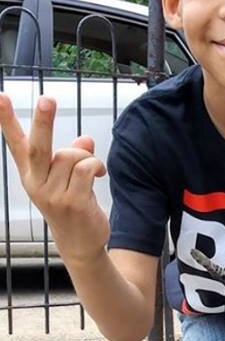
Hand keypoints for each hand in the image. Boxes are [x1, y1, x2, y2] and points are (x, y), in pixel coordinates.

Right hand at [0, 94, 109, 263]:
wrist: (80, 243)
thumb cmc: (72, 205)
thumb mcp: (67, 178)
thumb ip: (72, 155)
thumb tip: (86, 139)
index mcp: (30, 173)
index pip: (15, 143)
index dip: (6, 119)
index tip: (0, 96)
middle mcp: (36, 183)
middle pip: (38, 147)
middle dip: (43, 121)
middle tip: (47, 99)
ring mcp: (53, 194)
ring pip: (73, 155)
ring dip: (87, 156)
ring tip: (91, 171)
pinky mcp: (73, 202)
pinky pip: (87, 168)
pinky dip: (97, 166)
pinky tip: (99, 174)